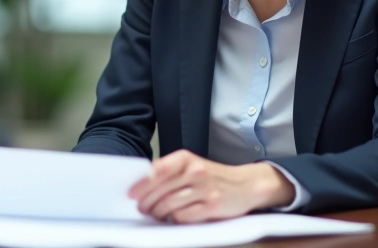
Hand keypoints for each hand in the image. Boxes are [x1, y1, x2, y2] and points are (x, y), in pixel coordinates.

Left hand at [128, 150, 294, 222]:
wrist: (245, 184)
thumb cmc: (212, 176)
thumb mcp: (191, 166)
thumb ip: (170, 171)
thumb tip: (142, 184)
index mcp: (186, 158)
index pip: (157, 171)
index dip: (141, 184)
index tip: (131, 193)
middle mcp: (195, 171)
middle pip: (161, 190)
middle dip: (147, 202)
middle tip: (141, 208)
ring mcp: (204, 189)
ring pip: (170, 204)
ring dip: (158, 212)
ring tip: (154, 214)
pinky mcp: (212, 206)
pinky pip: (184, 216)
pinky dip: (175, 219)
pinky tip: (173, 217)